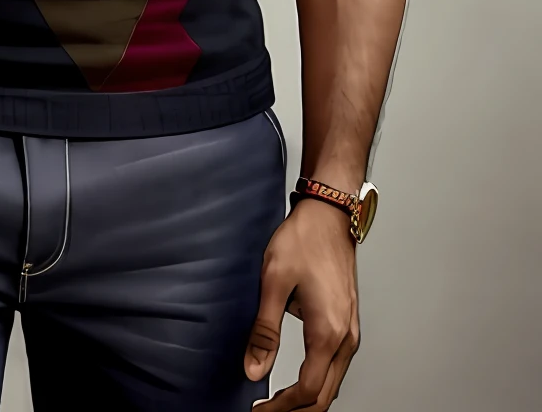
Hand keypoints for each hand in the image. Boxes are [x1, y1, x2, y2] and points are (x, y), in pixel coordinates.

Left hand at [245, 199, 359, 409]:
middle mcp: (345, 337)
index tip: (260, 411)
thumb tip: (253, 370)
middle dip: (295, 411)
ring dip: (308, 399)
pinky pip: (336, 366)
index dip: (282, 408)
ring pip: (333, 383)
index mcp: (327, 332)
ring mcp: (351, 331)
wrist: (329, 214)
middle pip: (324, 396)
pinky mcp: (349, 322)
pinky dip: (318, 382)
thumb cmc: (303, 240)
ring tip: (278, 403)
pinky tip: (299, 379)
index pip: (307, 391)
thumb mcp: (274, 282)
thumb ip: (264, 331)